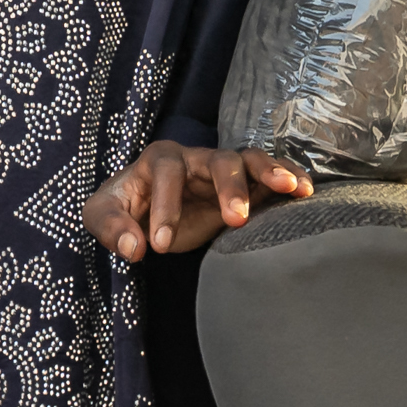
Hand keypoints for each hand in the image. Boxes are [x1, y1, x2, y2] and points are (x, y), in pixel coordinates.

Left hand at [88, 144, 311, 263]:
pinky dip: (289, 178)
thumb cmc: (124, 208)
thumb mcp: (100, 214)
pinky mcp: (245, 186)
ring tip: (289, 187)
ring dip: (269, 172)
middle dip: (228, 187)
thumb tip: (133, 249)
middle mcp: (195, 158)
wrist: (145, 209)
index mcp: (159, 160)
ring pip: (249, 161)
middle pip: (217, 160)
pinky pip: (270, 176)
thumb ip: (110, 227)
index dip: (165, 207)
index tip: (159, 246)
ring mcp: (223, 170)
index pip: (166, 173)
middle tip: (236, 221)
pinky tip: (305, 191)